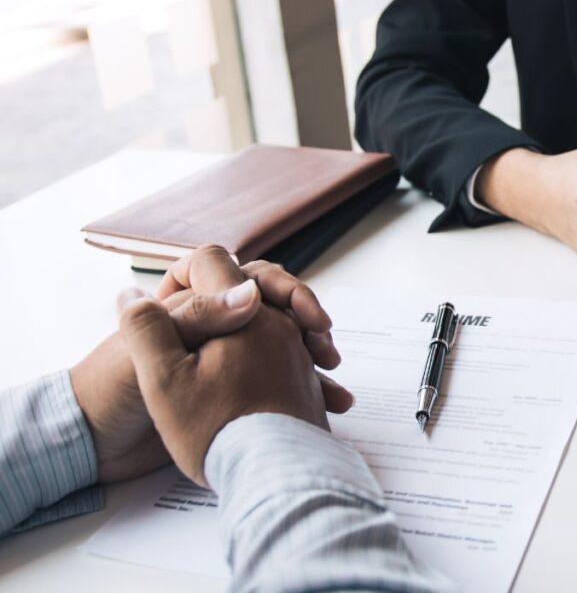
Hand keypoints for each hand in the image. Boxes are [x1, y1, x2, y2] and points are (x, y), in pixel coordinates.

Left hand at [70, 246, 349, 482]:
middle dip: (302, 318)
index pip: (240, 274)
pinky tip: (330, 402)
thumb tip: (251, 292)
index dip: (271, 284)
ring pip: (282, 341)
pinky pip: (280, 380)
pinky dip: (306, 388)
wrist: (97, 449)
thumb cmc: (112, 394)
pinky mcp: (234, 390)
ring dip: (311, 353)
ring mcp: (225, 356)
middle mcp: (212, 324)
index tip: (297, 312)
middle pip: (270, 304)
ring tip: (333, 378)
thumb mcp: (153, 352)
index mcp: (190, 304)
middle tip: (324, 344)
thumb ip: (198, 318)